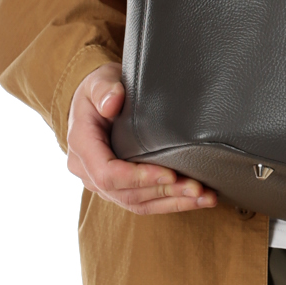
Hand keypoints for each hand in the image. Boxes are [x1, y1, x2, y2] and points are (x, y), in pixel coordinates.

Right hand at [65, 63, 217, 214]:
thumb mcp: (99, 81)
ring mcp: (100, 183)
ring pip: (137, 203)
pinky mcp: (117, 188)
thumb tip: (112, 103)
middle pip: (126, 194)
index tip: (170, 174)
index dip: (139, 178)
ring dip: (173, 202)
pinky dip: (170, 203)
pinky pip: (142, 202)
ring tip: (204, 197)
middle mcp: (86, 170)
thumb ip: (104, 89)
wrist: (95, 101)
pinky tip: (196, 200)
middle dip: (164, 192)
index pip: (107, 174)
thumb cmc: (99, 90)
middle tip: (197, 188)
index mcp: (81, 146)